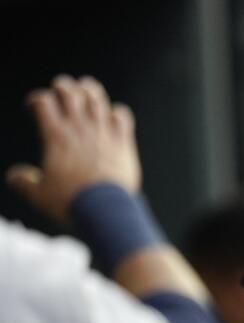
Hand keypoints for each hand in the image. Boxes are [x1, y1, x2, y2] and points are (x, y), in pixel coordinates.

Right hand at [7, 75, 141, 221]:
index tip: (34, 107)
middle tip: (60, 90)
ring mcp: (104, 133)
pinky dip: (116, 112)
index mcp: (55, 136)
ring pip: (97, 98)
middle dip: (62, 86)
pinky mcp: (124, 143)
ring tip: (85, 89)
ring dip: (89, 90)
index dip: (36, 98)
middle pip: (69, 91)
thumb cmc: (70, 202)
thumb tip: (15, 177)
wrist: (106, 211)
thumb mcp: (39, 195)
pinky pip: (122, 116)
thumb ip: (24, 182)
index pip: (43, 101)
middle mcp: (80, 129)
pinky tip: (112, 116)